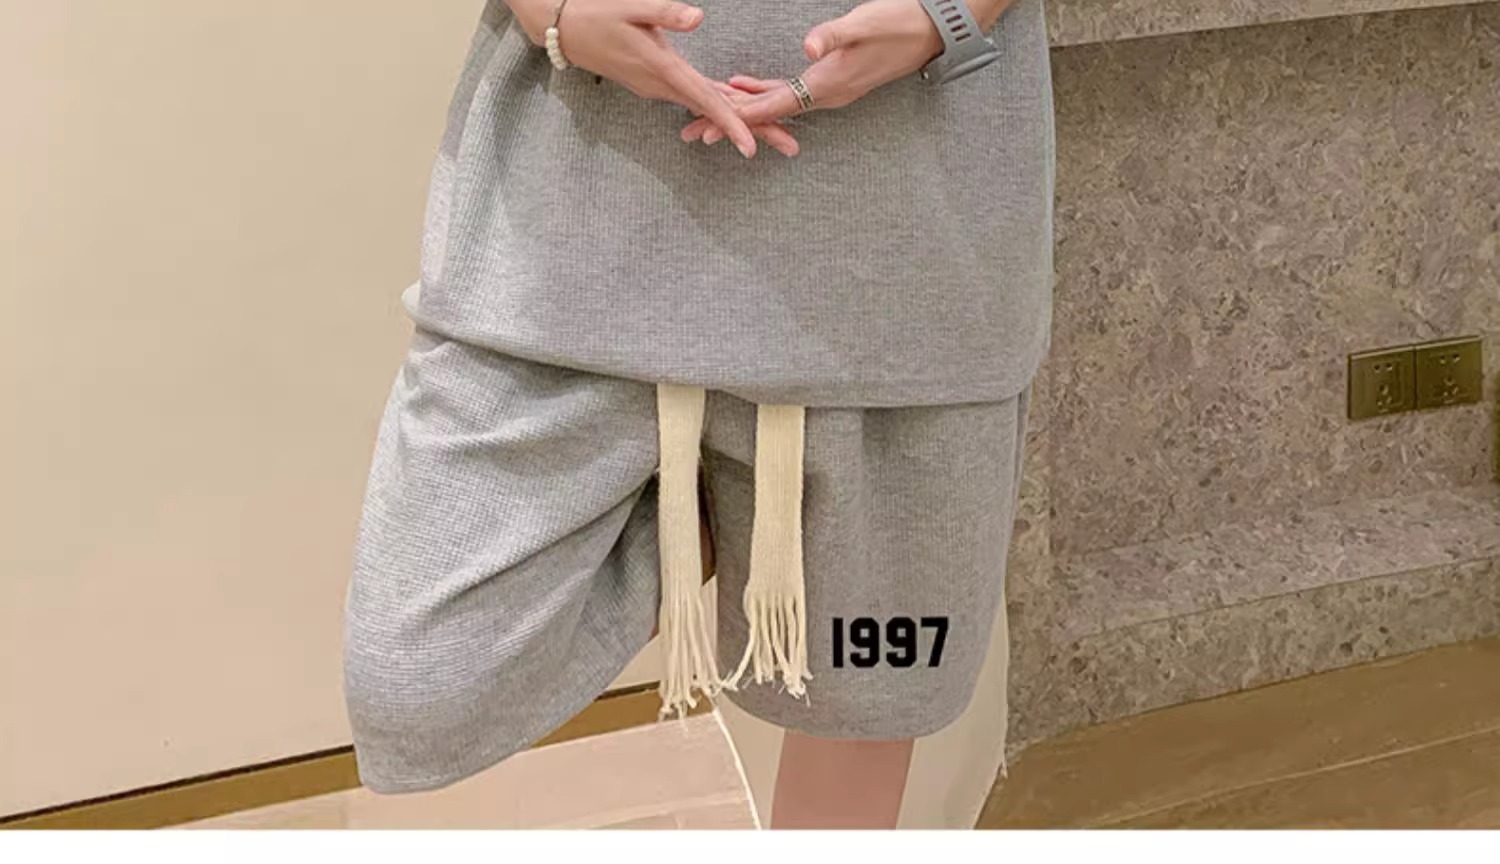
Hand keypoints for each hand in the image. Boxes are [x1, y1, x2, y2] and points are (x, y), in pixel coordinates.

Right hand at [508, 0, 758, 157]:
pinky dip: (717, 110)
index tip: (753, 146)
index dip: (732, 123)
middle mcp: (663, 87)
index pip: (705, 100)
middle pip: (715, 112)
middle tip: (792, 147)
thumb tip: (698, 17)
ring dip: (740, 122)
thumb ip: (666, 12)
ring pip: (705, 109)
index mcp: (663, 70)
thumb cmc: (598, 13)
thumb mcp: (633, 7)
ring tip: (776, 136)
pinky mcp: (655, 84)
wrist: (565, 30)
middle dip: (755, 130)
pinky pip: (692, 101)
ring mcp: (658, 88)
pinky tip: (736, 115)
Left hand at [680, 0, 1007, 145]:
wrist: (931, 30)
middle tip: (691, 133)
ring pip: (775, 105)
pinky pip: (788, 93)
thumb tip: (808, 48)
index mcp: (826, 85)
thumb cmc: (898, 24)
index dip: (737, 115)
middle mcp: (824, 95)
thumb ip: (834, 36)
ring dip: (741, 110)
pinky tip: (742, 86)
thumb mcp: (864, 25)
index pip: (772, 105)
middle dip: (729, 122)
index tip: (706, 126)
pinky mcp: (831, 80)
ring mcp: (828, 90)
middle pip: (766, 114)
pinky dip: (763, 92)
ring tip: (706, 118)